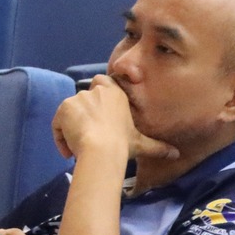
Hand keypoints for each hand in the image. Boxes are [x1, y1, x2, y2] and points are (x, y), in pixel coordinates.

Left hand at [53, 75, 177, 163]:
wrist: (102, 149)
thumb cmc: (123, 144)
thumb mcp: (142, 144)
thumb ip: (158, 146)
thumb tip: (176, 154)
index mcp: (116, 93)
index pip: (103, 81)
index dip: (98, 96)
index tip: (98, 116)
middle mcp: (97, 91)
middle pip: (84, 99)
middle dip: (83, 114)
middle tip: (88, 135)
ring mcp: (79, 98)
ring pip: (70, 112)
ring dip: (71, 128)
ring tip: (78, 147)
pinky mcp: (64, 107)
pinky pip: (57, 123)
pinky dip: (59, 136)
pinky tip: (68, 151)